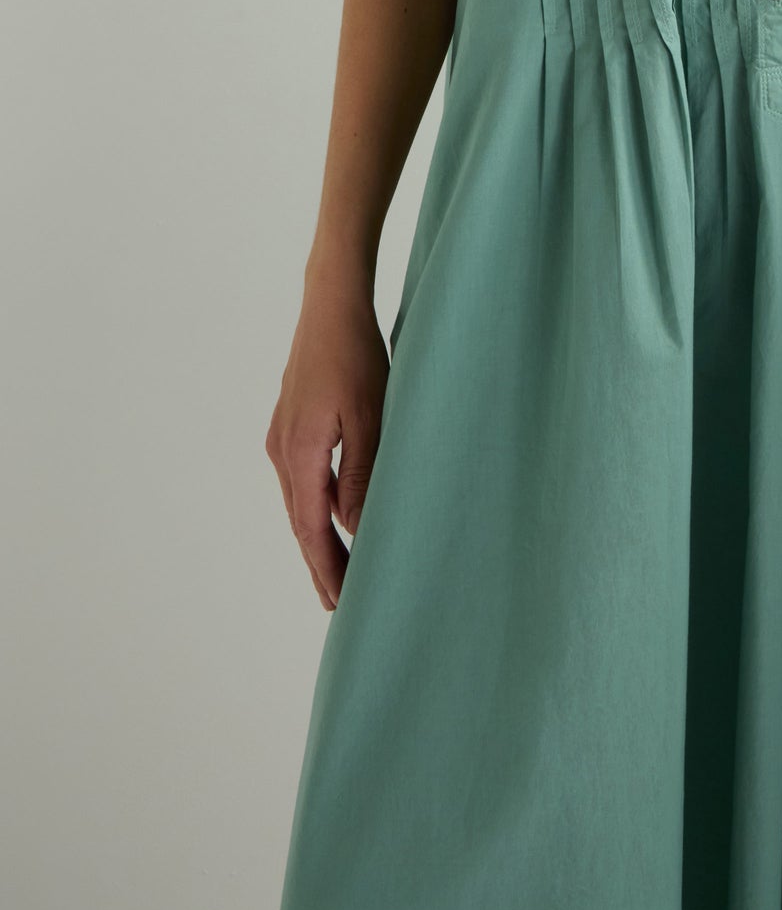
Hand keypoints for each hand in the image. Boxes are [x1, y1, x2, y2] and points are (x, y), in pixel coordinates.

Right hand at [265, 277, 389, 609]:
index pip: (313, 528)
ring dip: (318, 537)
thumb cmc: (356, 356)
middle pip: (301, 522)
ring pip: (300, 502)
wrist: (330, 305)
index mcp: (300, 454)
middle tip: (339, 604)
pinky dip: (316, 507)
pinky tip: (331, 516)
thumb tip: (355, 528)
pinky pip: (302, 480)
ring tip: (338, 571)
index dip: (327, 567)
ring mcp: (282, 436)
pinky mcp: (291, 423)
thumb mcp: (370, 417)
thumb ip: (362, 475)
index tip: (342, 603)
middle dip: (320, 563)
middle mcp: (283, 450)